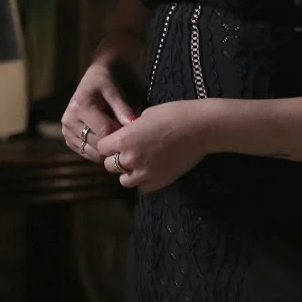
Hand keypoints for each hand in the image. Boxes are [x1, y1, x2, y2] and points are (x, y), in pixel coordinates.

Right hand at [60, 61, 139, 162]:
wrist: (93, 81)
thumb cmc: (106, 85)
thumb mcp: (115, 92)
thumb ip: (123, 109)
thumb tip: (133, 125)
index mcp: (80, 106)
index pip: (104, 131)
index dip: (120, 134)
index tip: (131, 132)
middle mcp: (69, 120)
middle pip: (97, 144)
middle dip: (114, 143)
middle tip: (125, 137)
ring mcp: (66, 131)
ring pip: (92, 153)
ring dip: (107, 150)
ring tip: (116, 138)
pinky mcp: (68, 139)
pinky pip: (86, 153)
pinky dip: (98, 152)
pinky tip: (106, 141)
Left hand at [93, 99, 212, 192]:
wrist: (200, 128)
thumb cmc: (172, 115)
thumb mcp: (144, 116)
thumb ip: (130, 129)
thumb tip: (126, 134)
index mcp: (123, 139)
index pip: (102, 148)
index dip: (108, 144)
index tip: (116, 141)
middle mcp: (130, 158)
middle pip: (110, 166)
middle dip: (116, 158)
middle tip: (127, 151)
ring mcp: (145, 173)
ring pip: (124, 180)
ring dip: (128, 172)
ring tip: (139, 163)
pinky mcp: (160, 182)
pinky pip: (142, 187)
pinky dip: (143, 181)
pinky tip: (150, 171)